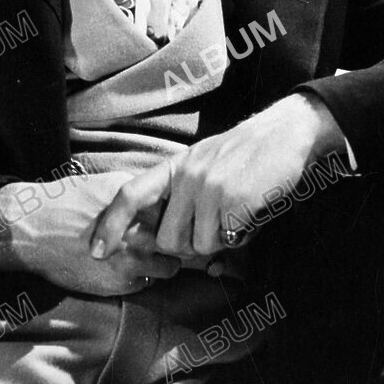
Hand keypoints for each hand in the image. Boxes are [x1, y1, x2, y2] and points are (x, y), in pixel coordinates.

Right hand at [0, 171, 180, 295]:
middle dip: (177, 240)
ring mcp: (130, 257)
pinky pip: (147, 283)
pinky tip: (128, 268)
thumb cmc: (66, 202)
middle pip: (179, 238)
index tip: (180, 217)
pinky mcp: (119, 282)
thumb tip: (167, 194)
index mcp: (137, 199)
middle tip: (173, 240)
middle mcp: (137, 228)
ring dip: (163, 262)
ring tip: (150, 257)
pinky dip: (143, 277)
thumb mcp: (106, 183)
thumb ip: (138, 192)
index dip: (181, 214)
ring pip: (169, 266)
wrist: (31, 230)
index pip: (179, 208)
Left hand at [90, 94, 346, 259]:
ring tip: (237, 217)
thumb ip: (186, 198)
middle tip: (213, 232)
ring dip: (220, 242)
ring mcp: (211, 188)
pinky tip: (252, 213)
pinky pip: (228, 241)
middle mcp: (189, 175)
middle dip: (188, 248)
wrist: (286, 132)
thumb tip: (171, 247)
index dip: (110, 225)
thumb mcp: (207, 165)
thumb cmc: (246, 155)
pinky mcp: (236, 201)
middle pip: (168, 239)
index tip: (97, 251)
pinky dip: (242, 236)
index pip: (130, 194)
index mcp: (177, 165)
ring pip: (199, 246)